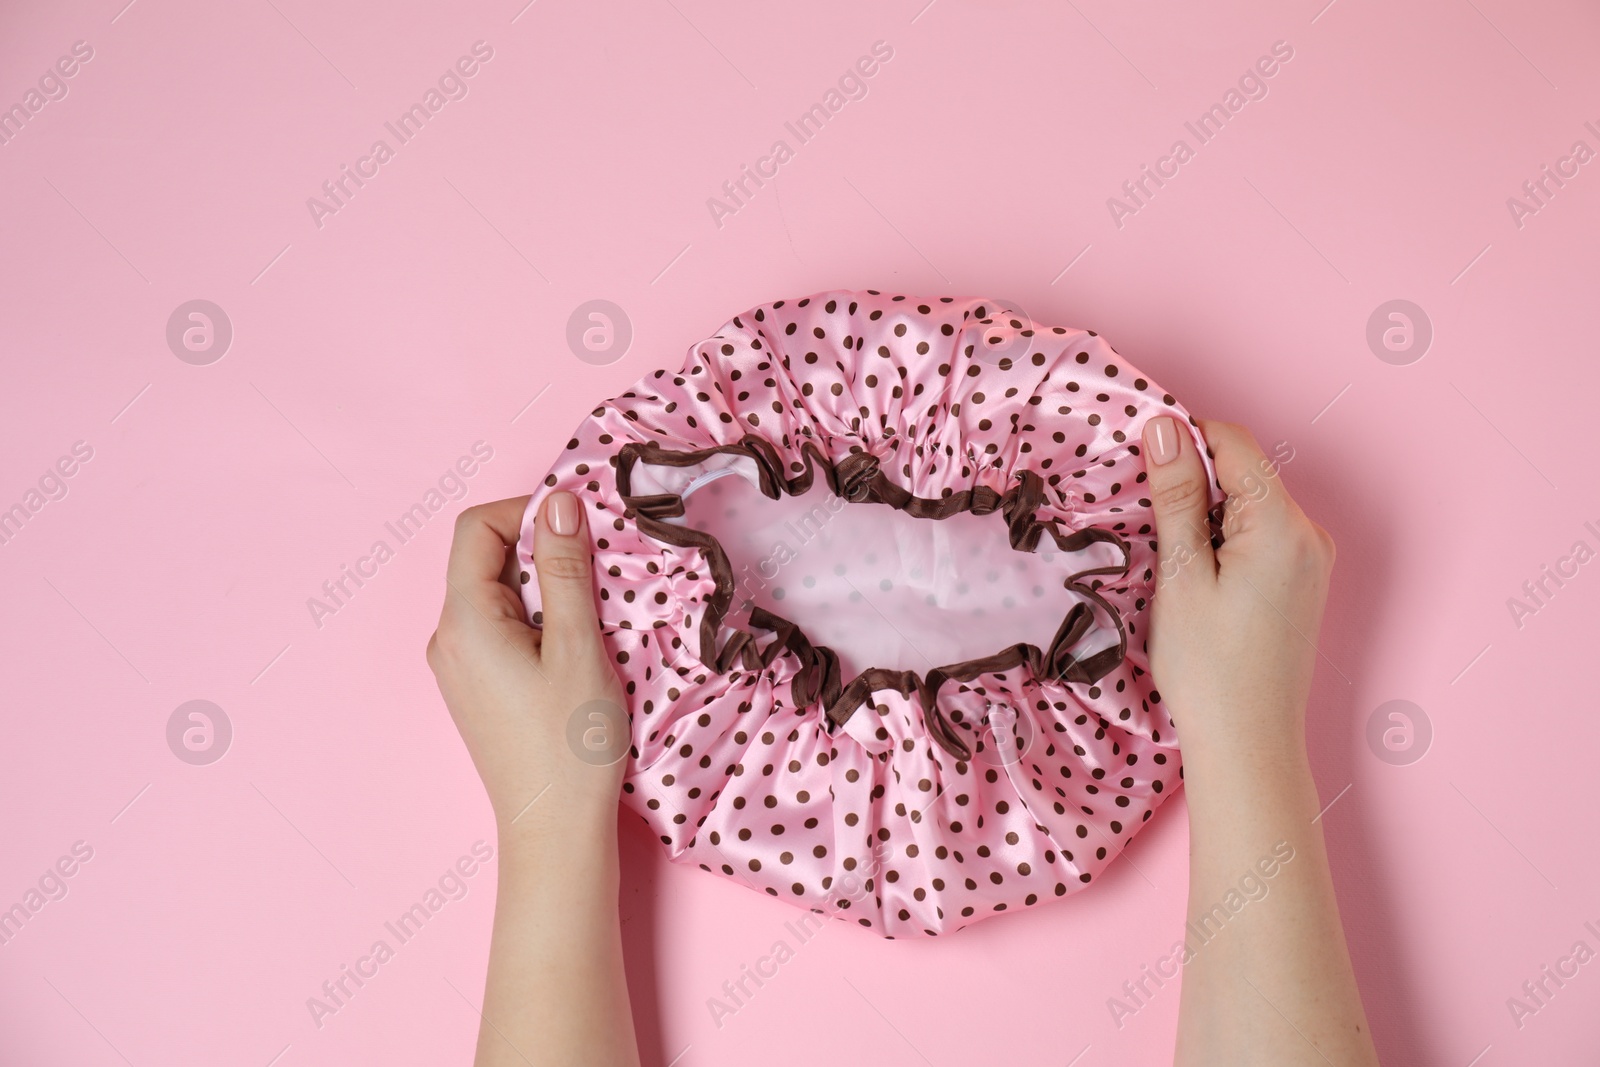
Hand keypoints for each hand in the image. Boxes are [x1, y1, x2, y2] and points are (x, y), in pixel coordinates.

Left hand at [427, 491, 628, 837]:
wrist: (555, 830)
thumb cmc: (570, 744)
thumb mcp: (578, 645)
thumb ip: (567, 569)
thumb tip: (559, 503)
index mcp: (464, 621)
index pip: (477, 528)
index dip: (528, 510)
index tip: (581, 524)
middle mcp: (448, 638)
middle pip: (486, 558)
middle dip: (544, 550)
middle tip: (600, 570)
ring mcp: (458, 665)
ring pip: (499, 594)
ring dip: (547, 587)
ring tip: (594, 614)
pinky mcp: (477, 687)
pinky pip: (502, 628)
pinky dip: (540, 619)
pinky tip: (577, 647)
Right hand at [1139, 417, 1334, 760]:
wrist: (1248, 744)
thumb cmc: (1208, 668)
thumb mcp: (1181, 574)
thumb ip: (1176, 495)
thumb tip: (1163, 425)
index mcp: (1282, 525)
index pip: (1232, 443)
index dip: (1182, 441)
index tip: (1138, 464)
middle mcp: (1309, 534)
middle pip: (1244, 472)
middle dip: (1192, 482)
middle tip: (1146, 522)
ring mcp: (1312, 560)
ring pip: (1249, 504)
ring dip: (1205, 514)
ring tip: (1171, 561)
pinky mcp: (1304, 582)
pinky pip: (1260, 535)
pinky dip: (1224, 539)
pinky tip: (1197, 578)